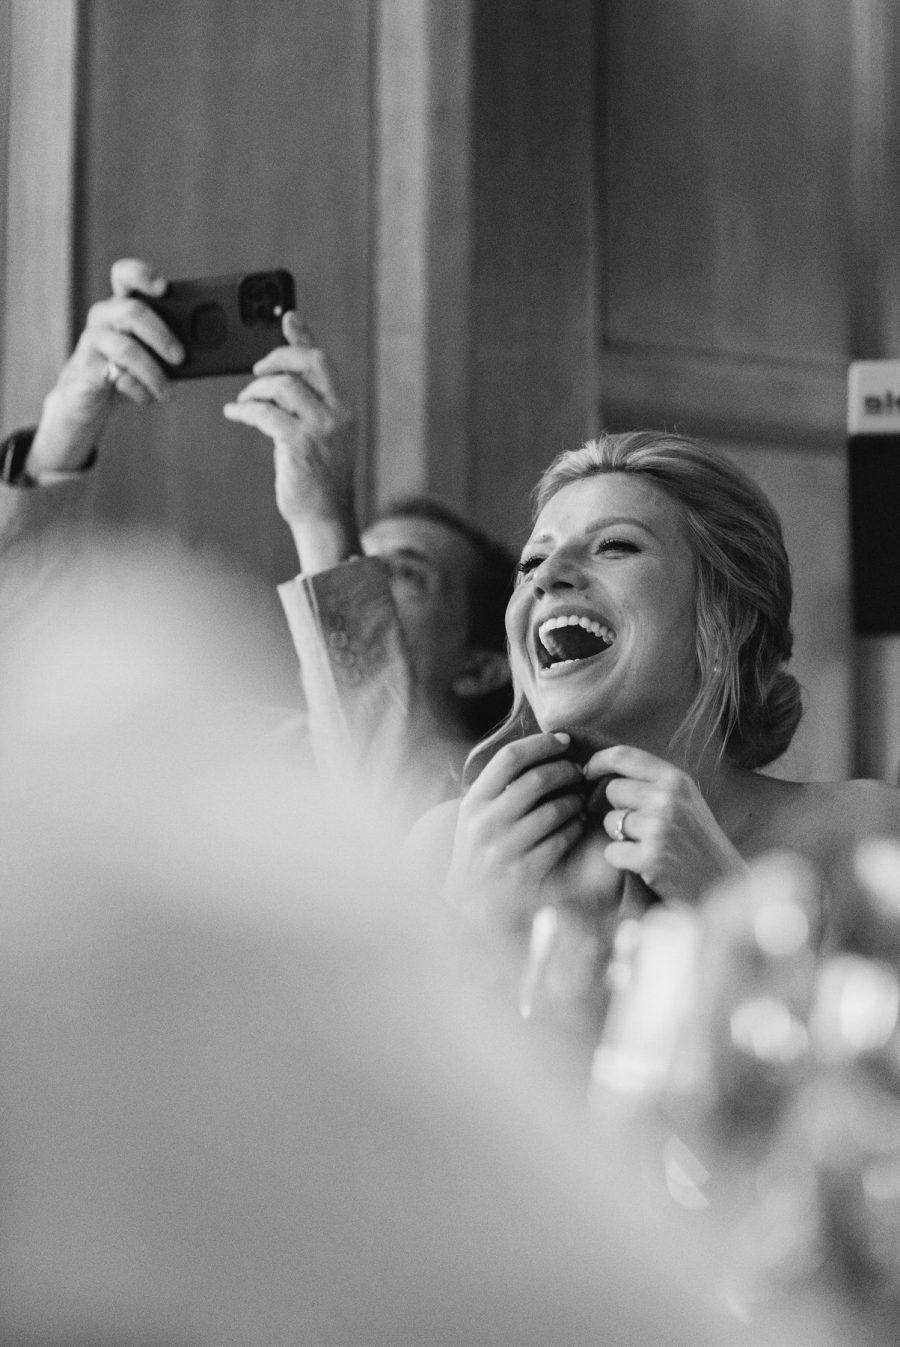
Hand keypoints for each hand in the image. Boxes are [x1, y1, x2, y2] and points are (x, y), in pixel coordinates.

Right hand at [27, 258, 183, 475]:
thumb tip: (203, 350)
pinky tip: (147, 398)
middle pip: (133, 311)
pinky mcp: (85, 367)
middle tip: (180, 357)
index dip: (142, 275)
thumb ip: (169, 346)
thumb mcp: (151, 355)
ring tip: (167, 391)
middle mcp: (105, 316)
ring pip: (126, 348)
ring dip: (153, 372)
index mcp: (123, 305)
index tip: (163, 287)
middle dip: (162, 335)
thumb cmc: (127, 373)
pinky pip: (116, 375)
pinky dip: (138, 389)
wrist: (90, 403)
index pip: (125, 276)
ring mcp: (93, 340)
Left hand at [222, 314, 359, 572]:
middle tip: (255, 370)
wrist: (323, 518)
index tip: (286, 316)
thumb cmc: (317, 477)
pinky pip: (266, 414)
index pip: (323, 361)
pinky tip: (234, 413)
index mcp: (345, 408)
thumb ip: (307, 401)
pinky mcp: (300, 445)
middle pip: (307, 363)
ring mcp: (321, 429)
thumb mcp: (317, 433)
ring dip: (255, 390)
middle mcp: (338, 414)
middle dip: (276, 357)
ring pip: (282, 386)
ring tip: (244, 401)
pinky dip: (244, 410)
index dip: (303, 336)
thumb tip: (283, 375)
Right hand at [445, 731, 594, 932]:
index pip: (509, 757)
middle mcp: (484, 824)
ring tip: (580, 799)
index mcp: (472, 803)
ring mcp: (504, 850)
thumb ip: (498, 789)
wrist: (474, 907)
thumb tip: (539, 751)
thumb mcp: (476, 819)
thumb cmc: (482, 853)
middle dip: (566, 771)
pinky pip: (561, 840)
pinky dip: (575, 828)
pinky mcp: (525, 873)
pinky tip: (579, 824)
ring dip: (574, 800)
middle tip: (580, 772)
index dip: (541, 743)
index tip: (564, 741)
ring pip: (554, 810)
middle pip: (536, 780)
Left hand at [584, 744, 748, 904]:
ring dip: (621, 836)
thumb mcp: (685, 799)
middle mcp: (667, 799)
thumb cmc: (698, 840)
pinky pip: (611, 851)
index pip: (625, 756)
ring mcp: (658, 828)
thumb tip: (605, 770)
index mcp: (676, 779)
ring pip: (610, 821)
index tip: (588, 771)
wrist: (721, 883)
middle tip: (642, 825)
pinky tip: (645, 863)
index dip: (599, 761)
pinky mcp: (649, 858)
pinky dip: (621, 859)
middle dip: (618, 808)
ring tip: (649, 845)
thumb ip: (653, 782)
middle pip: (612, 790)